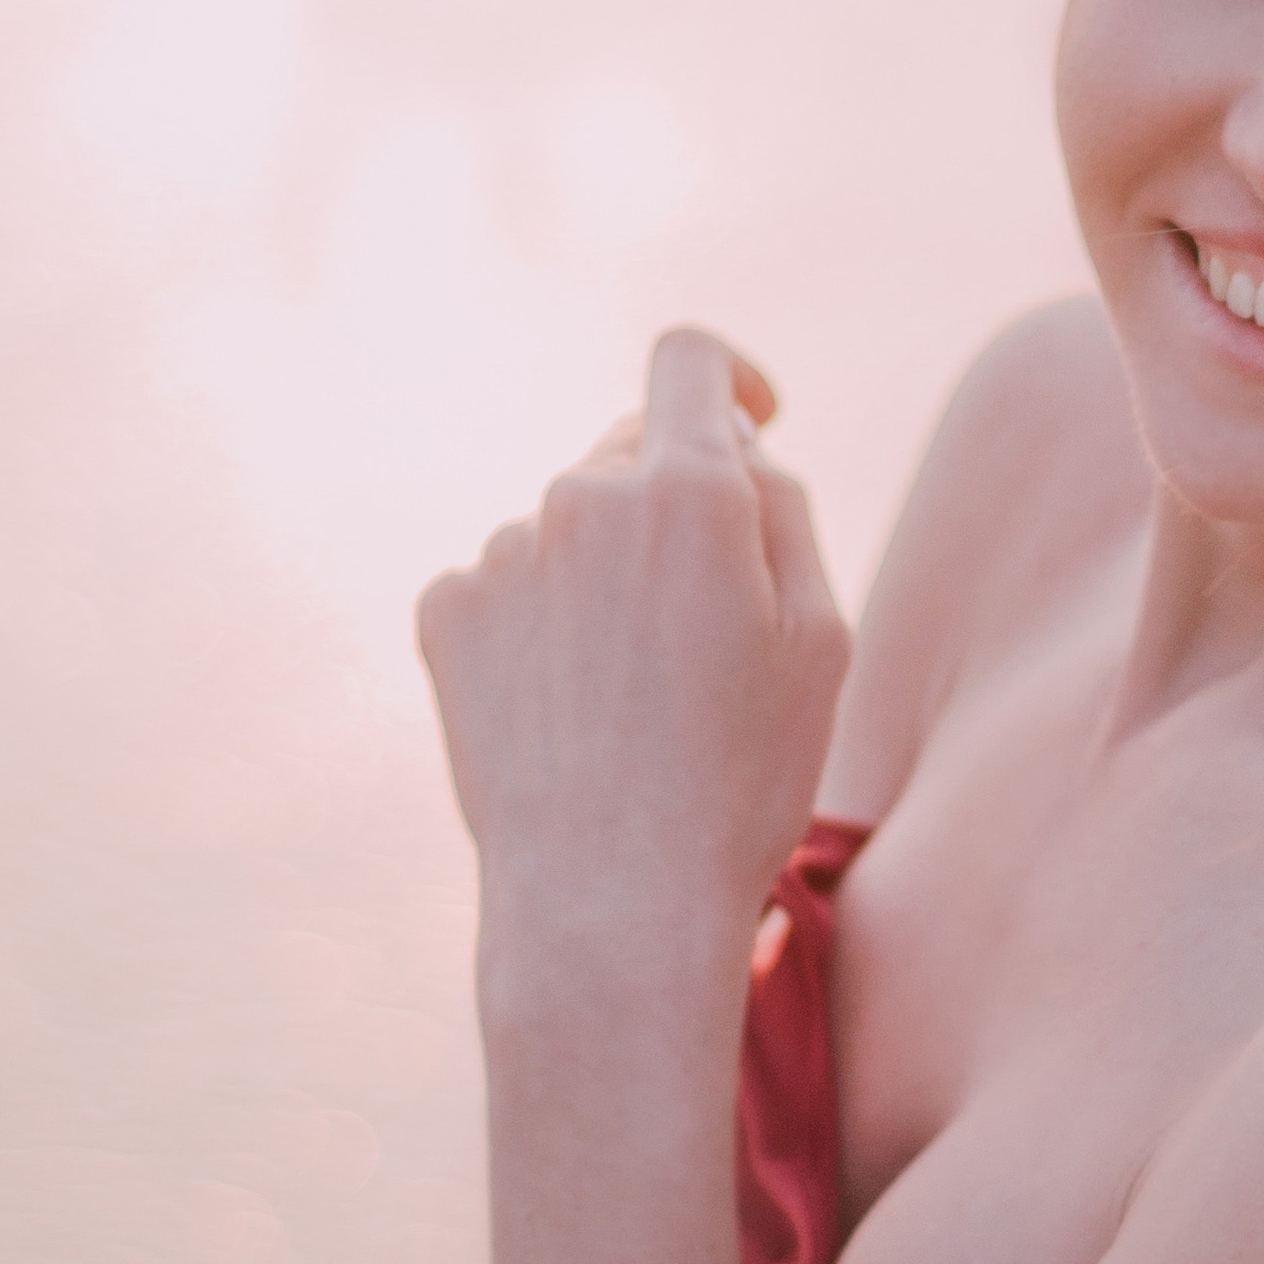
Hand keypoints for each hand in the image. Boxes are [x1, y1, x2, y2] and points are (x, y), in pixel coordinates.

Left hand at [418, 330, 848, 978]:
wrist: (610, 903)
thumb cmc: (741, 780)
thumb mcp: (820, 641)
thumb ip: (782, 512)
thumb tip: (733, 446)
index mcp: (687, 491)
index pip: (689, 360)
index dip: (728, 379)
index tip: (749, 416)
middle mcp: (578, 496)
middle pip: (632, 456)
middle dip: (675, 513)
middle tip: (709, 638)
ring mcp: (500, 553)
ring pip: (571, 531)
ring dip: (606, 581)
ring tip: (634, 705)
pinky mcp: (444, 612)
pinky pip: (511, 586)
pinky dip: (545, 628)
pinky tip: (571, 716)